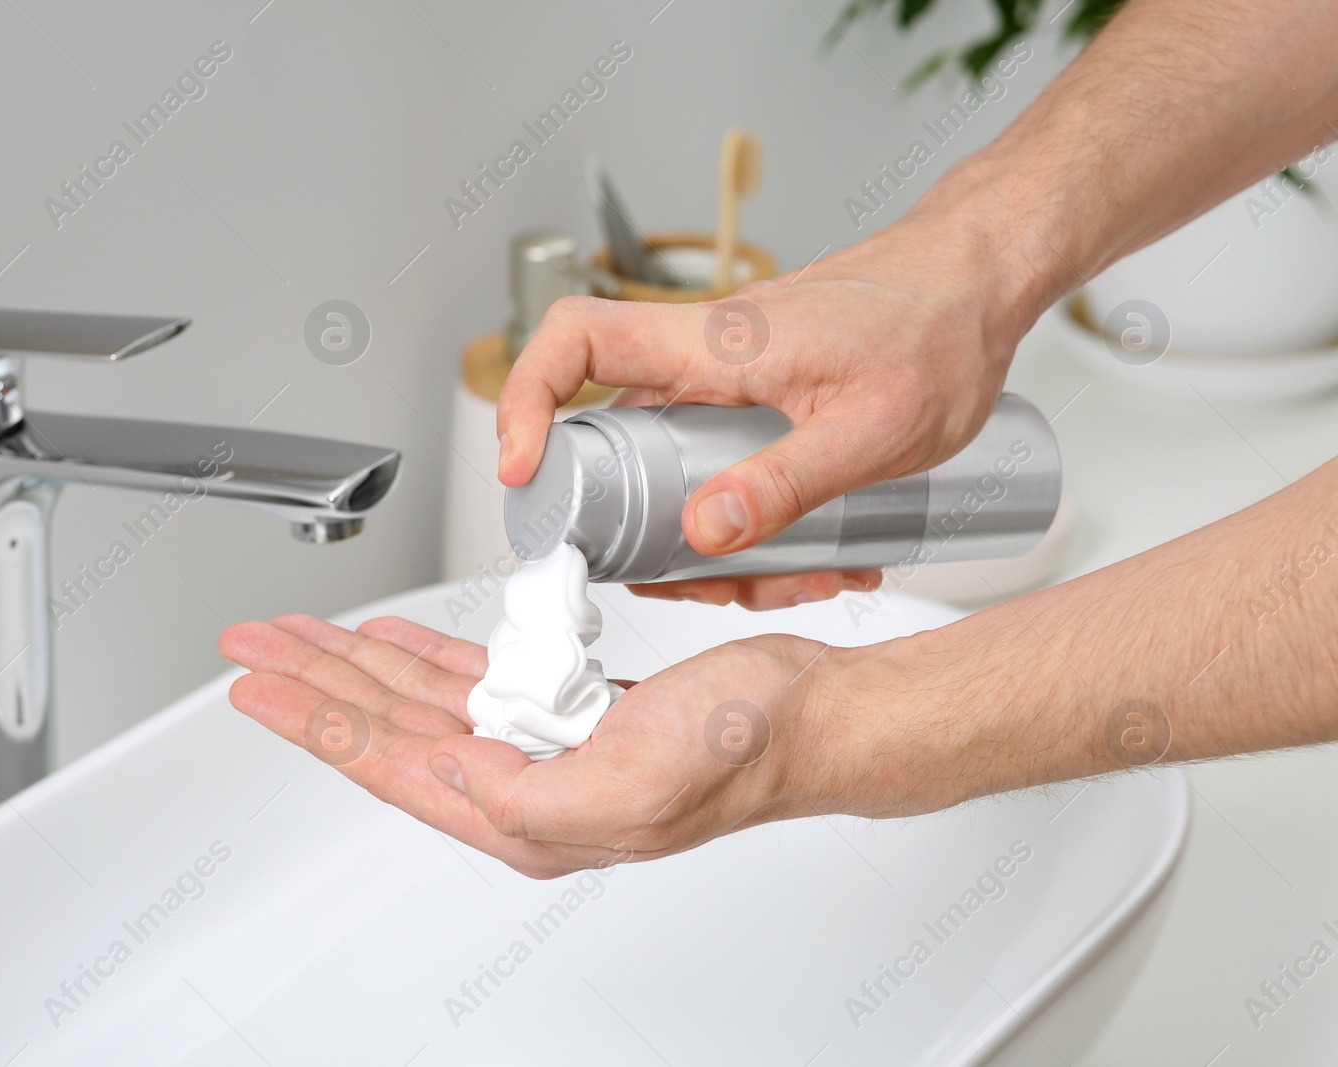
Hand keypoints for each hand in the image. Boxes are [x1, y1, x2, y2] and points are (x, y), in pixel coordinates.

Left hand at [219, 612, 902, 878]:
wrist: (808, 716)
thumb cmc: (744, 750)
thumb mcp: (633, 785)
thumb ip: (528, 798)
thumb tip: (449, 771)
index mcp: (523, 817)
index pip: (388, 764)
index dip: (315, 722)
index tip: (257, 686)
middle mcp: (521, 788)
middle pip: (386, 729)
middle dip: (314, 687)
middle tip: (254, 650)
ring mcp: (542, 749)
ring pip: (420, 701)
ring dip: (357, 667)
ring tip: (300, 640)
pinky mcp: (567, 712)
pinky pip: (474, 680)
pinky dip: (425, 657)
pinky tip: (391, 645)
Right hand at [497, 204, 1042, 608]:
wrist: (983, 278)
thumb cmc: (938, 327)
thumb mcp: (873, 430)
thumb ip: (785, 485)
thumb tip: (699, 535)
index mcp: (712, 345)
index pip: (575, 344)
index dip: (524, 401)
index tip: (523, 473)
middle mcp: (705, 360)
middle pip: (616, 443)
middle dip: (643, 532)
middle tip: (695, 584)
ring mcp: (729, 385)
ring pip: (675, 473)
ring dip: (713, 541)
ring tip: (796, 575)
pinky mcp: (758, 404)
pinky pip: (721, 470)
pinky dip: (750, 520)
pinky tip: (818, 552)